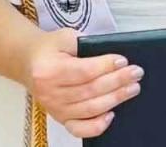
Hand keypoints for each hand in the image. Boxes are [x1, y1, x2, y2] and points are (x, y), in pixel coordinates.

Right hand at [24, 27, 143, 139]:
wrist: (29, 62)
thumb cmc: (50, 48)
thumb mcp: (65, 37)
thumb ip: (84, 44)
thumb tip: (111, 58)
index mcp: (48, 70)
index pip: (83, 71)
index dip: (105, 66)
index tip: (123, 60)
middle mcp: (49, 92)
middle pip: (90, 90)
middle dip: (117, 81)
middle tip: (136, 73)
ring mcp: (54, 108)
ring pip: (90, 108)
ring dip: (115, 99)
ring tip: (132, 88)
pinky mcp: (60, 118)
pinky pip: (80, 129)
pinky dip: (97, 126)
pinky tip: (111, 114)